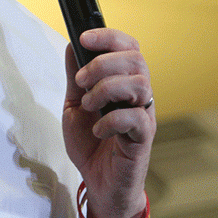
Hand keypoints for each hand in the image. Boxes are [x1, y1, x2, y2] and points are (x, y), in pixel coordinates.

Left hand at [62, 28, 154, 217]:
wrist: (97, 181)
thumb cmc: (91, 142)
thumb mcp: (74, 104)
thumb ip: (75, 77)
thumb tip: (73, 45)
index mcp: (123, 81)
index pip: (128, 46)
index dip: (109, 36)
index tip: (84, 38)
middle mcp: (138, 94)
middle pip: (136, 59)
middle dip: (103, 63)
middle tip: (81, 81)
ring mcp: (144, 114)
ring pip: (140, 83)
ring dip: (107, 89)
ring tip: (89, 104)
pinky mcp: (143, 138)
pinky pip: (136, 118)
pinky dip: (111, 119)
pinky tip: (98, 129)